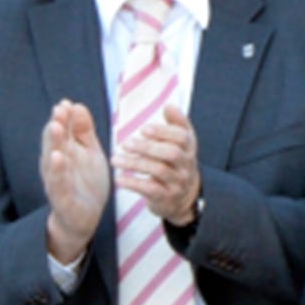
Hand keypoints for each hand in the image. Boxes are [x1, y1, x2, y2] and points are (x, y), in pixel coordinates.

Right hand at [39, 100, 109, 262]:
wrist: (83, 218)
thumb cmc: (85, 182)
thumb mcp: (90, 153)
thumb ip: (84, 132)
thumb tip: (77, 105)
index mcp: (64, 152)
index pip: (62, 131)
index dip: (63, 118)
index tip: (66, 102)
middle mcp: (56, 164)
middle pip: (54, 142)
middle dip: (56, 125)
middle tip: (59, 109)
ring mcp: (57, 181)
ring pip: (52, 160)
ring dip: (53, 143)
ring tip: (54, 127)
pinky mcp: (62, 198)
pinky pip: (58, 183)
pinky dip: (57, 171)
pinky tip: (58, 158)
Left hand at [112, 103, 201, 224]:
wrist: (183, 198)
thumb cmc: (175, 164)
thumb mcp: (180, 144)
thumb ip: (176, 124)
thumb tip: (169, 105)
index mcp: (188, 149)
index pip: (183, 138)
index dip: (163, 132)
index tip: (143, 129)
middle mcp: (186, 165)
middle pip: (172, 154)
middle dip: (148, 147)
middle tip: (126, 144)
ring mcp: (178, 182)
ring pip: (159, 171)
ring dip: (135, 163)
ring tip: (115, 159)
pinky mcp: (167, 198)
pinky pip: (151, 190)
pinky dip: (133, 184)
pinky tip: (118, 179)